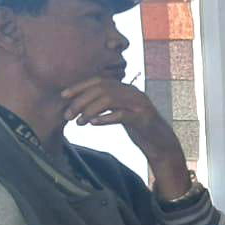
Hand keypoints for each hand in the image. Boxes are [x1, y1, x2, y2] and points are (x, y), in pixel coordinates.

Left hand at [60, 77, 190, 198]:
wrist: (161, 143)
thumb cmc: (138, 129)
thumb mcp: (120, 113)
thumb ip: (105, 106)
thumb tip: (79, 106)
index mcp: (127, 88)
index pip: (99, 81)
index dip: (80, 86)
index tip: (63, 96)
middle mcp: (133, 92)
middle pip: (102, 89)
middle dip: (81, 100)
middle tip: (68, 115)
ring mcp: (140, 104)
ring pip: (110, 99)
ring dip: (90, 110)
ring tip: (78, 123)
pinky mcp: (144, 118)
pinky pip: (122, 115)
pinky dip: (105, 118)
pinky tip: (93, 124)